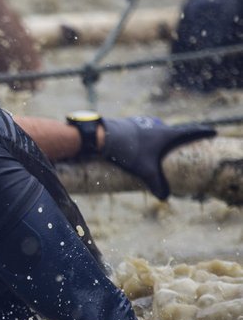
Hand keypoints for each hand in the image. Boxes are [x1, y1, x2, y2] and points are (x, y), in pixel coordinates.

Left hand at [101, 116, 216, 199]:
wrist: (105, 136)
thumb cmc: (130, 152)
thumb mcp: (145, 171)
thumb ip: (156, 184)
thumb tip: (164, 198)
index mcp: (166, 134)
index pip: (190, 132)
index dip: (202, 132)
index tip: (213, 131)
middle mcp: (157, 124)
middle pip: (172, 130)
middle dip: (178, 136)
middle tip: (182, 141)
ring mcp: (142, 121)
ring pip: (155, 128)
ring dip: (158, 134)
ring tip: (158, 143)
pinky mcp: (129, 122)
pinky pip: (140, 129)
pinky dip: (142, 135)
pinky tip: (138, 140)